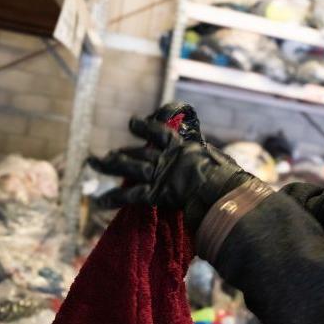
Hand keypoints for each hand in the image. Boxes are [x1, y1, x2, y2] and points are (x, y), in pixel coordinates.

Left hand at [87, 111, 249, 227]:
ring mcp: (160, 173)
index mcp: (184, 148)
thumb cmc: (229, 178)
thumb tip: (217, 163)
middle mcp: (168, 157)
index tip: (132, 122)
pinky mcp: (156, 192)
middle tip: (107, 154)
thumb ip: (211, 160)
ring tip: (93, 162)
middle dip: (122, 153)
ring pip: (129, 167)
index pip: (161, 134)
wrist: (224, 190)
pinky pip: (131, 196)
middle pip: (139, 152)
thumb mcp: (220, 161)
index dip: (145, 128)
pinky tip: (98, 201)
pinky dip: (114, 198)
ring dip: (109, 164)